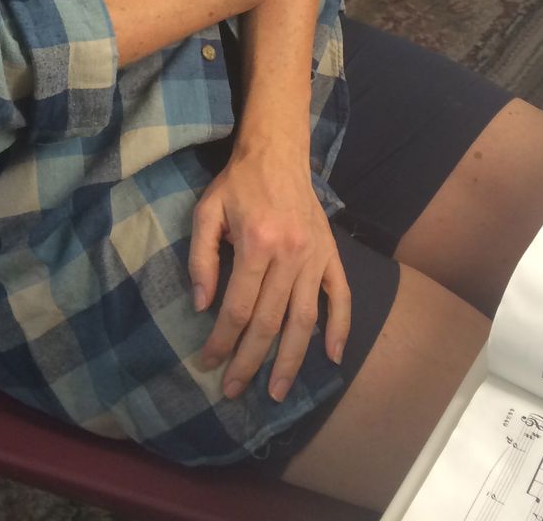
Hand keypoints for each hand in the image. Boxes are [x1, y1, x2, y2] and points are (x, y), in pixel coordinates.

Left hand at [189, 146, 349, 402]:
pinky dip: (339, 329)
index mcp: (256, 244)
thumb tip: (202, 304)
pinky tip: (332, 357)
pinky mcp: (331, 254)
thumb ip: (202, 258)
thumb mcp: (206, 212)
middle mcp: (289, 255)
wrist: (277, 152)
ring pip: (304, 320)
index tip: (207, 363)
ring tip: (276, 391)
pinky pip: (340, 297)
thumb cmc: (237, 183)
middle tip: (233, 391)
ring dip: (290, 360)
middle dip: (249, 361)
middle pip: (269, 322)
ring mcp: (315, 257)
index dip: (221, 341)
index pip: (238, 308)